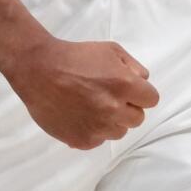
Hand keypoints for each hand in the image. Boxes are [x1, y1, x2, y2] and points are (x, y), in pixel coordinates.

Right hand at [9, 37, 158, 150]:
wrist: (39, 71)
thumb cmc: (75, 56)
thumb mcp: (110, 50)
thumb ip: (133, 66)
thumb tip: (143, 81)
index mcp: (124, 85)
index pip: (151, 100)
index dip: (141, 94)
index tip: (129, 91)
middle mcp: (114, 110)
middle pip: (137, 118)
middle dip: (128, 108)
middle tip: (109, 97)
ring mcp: (98, 128)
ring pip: (119, 131)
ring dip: (112, 121)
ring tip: (93, 106)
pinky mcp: (82, 140)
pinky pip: (99, 140)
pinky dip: (93, 130)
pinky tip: (80, 115)